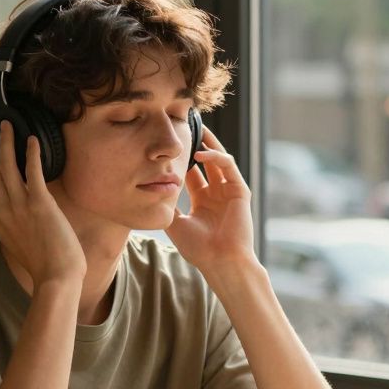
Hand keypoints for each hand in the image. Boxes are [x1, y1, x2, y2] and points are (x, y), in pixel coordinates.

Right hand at [0, 121, 85, 286]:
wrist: (57, 279)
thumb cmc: (45, 265)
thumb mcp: (20, 243)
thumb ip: (15, 225)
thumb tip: (20, 212)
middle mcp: (4, 211)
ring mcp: (20, 207)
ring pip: (6, 166)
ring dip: (6, 141)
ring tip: (8, 124)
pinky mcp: (40, 205)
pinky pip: (31, 172)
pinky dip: (30, 154)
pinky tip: (32, 140)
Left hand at [166, 128, 257, 272]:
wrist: (220, 262)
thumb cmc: (199, 249)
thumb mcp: (175, 224)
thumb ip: (167, 205)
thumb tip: (149, 189)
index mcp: (202, 201)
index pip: (191, 172)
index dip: (181, 158)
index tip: (168, 144)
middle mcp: (216, 193)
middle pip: (205, 161)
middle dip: (195, 144)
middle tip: (182, 126)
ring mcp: (228, 190)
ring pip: (218, 158)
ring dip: (207, 142)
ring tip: (194, 128)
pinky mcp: (240, 190)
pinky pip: (228, 166)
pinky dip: (216, 156)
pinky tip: (201, 153)